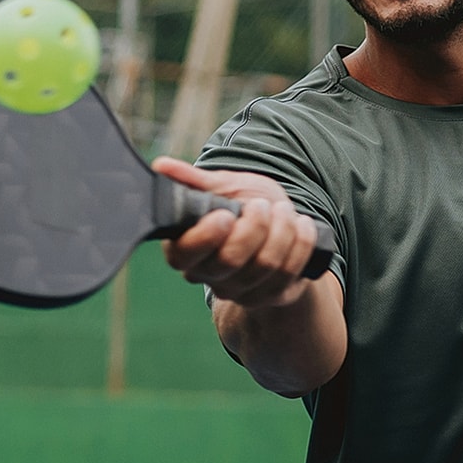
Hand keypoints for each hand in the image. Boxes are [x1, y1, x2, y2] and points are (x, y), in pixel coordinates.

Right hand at [151, 156, 324, 308]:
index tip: (226, 214)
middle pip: (230, 260)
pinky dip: (301, 242)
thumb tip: (161, 166)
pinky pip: (290, 272)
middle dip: (254, 226)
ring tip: (283, 210)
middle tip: (261, 205)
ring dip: (281, 230)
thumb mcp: (220, 186)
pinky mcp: (271, 296)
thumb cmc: (243, 204)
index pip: (184, 255)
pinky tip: (302, 225)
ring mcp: (241, 290)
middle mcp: (210, 276)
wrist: (278, 223)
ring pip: (265, 265)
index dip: (206, 236)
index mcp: (186, 249)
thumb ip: (192, 181)